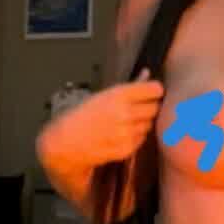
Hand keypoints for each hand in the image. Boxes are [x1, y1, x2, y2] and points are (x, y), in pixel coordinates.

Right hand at [40, 72, 165, 173]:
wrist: (68, 142)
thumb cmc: (83, 116)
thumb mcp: (103, 95)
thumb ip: (129, 86)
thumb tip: (147, 74)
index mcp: (119, 95)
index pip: (154, 90)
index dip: (155, 90)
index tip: (154, 91)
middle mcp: (125, 114)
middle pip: (155, 108)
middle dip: (150, 106)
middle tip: (138, 108)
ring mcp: (127, 133)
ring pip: (149, 124)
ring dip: (142, 122)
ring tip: (125, 122)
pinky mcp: (127, 149)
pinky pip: (141, 139)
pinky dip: (136, 136)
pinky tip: (121, 134)